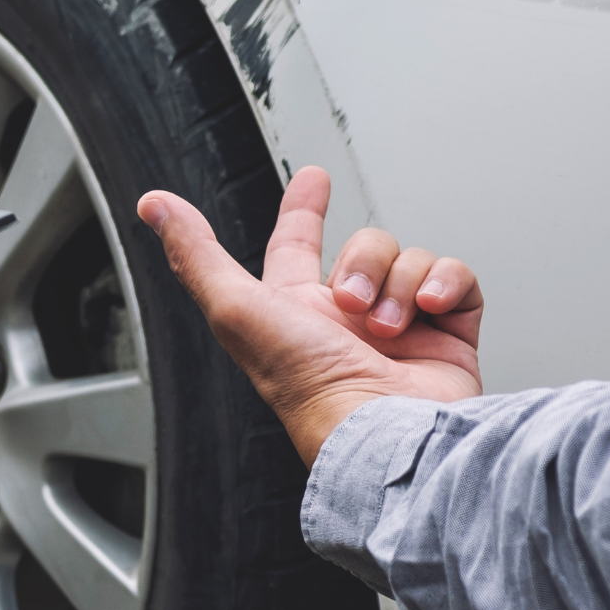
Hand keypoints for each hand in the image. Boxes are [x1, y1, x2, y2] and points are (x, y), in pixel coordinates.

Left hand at [136, 168, 482, 464]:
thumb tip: (154, 206)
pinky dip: (444, 285)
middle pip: (363, 245)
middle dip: (360, 260)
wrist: (383, 431)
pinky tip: (427, 310)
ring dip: (397, 282)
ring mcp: (403, 328)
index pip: (296, 245)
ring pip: (408, 258)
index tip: (314, 179)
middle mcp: (349, 319)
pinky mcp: (449, 337)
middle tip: (351, 303)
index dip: (303, 209)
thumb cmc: (306, 386)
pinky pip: (456, 279)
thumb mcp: (236, 310)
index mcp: (297, 312)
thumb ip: (197, 255)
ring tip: (386, 326)